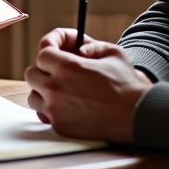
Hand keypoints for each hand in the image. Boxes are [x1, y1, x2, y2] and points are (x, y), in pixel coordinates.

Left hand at [24, 29, 150, 143]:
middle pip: (32, 72)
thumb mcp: (112, 53)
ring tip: (62, 86)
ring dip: (43, 88)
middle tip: (60, 66)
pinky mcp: (59, 125)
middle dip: (45, 67)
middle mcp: (56, 88)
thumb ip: (90, 46)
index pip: (43, 50)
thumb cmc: (126, 84)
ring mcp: (55, 109)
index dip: (51, 42)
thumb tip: (76, 48)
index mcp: (67, 67)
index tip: (58, 43)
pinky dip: (49, 108)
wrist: (135, 116)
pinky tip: (64, 102)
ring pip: (34, 95)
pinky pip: (43, 114)